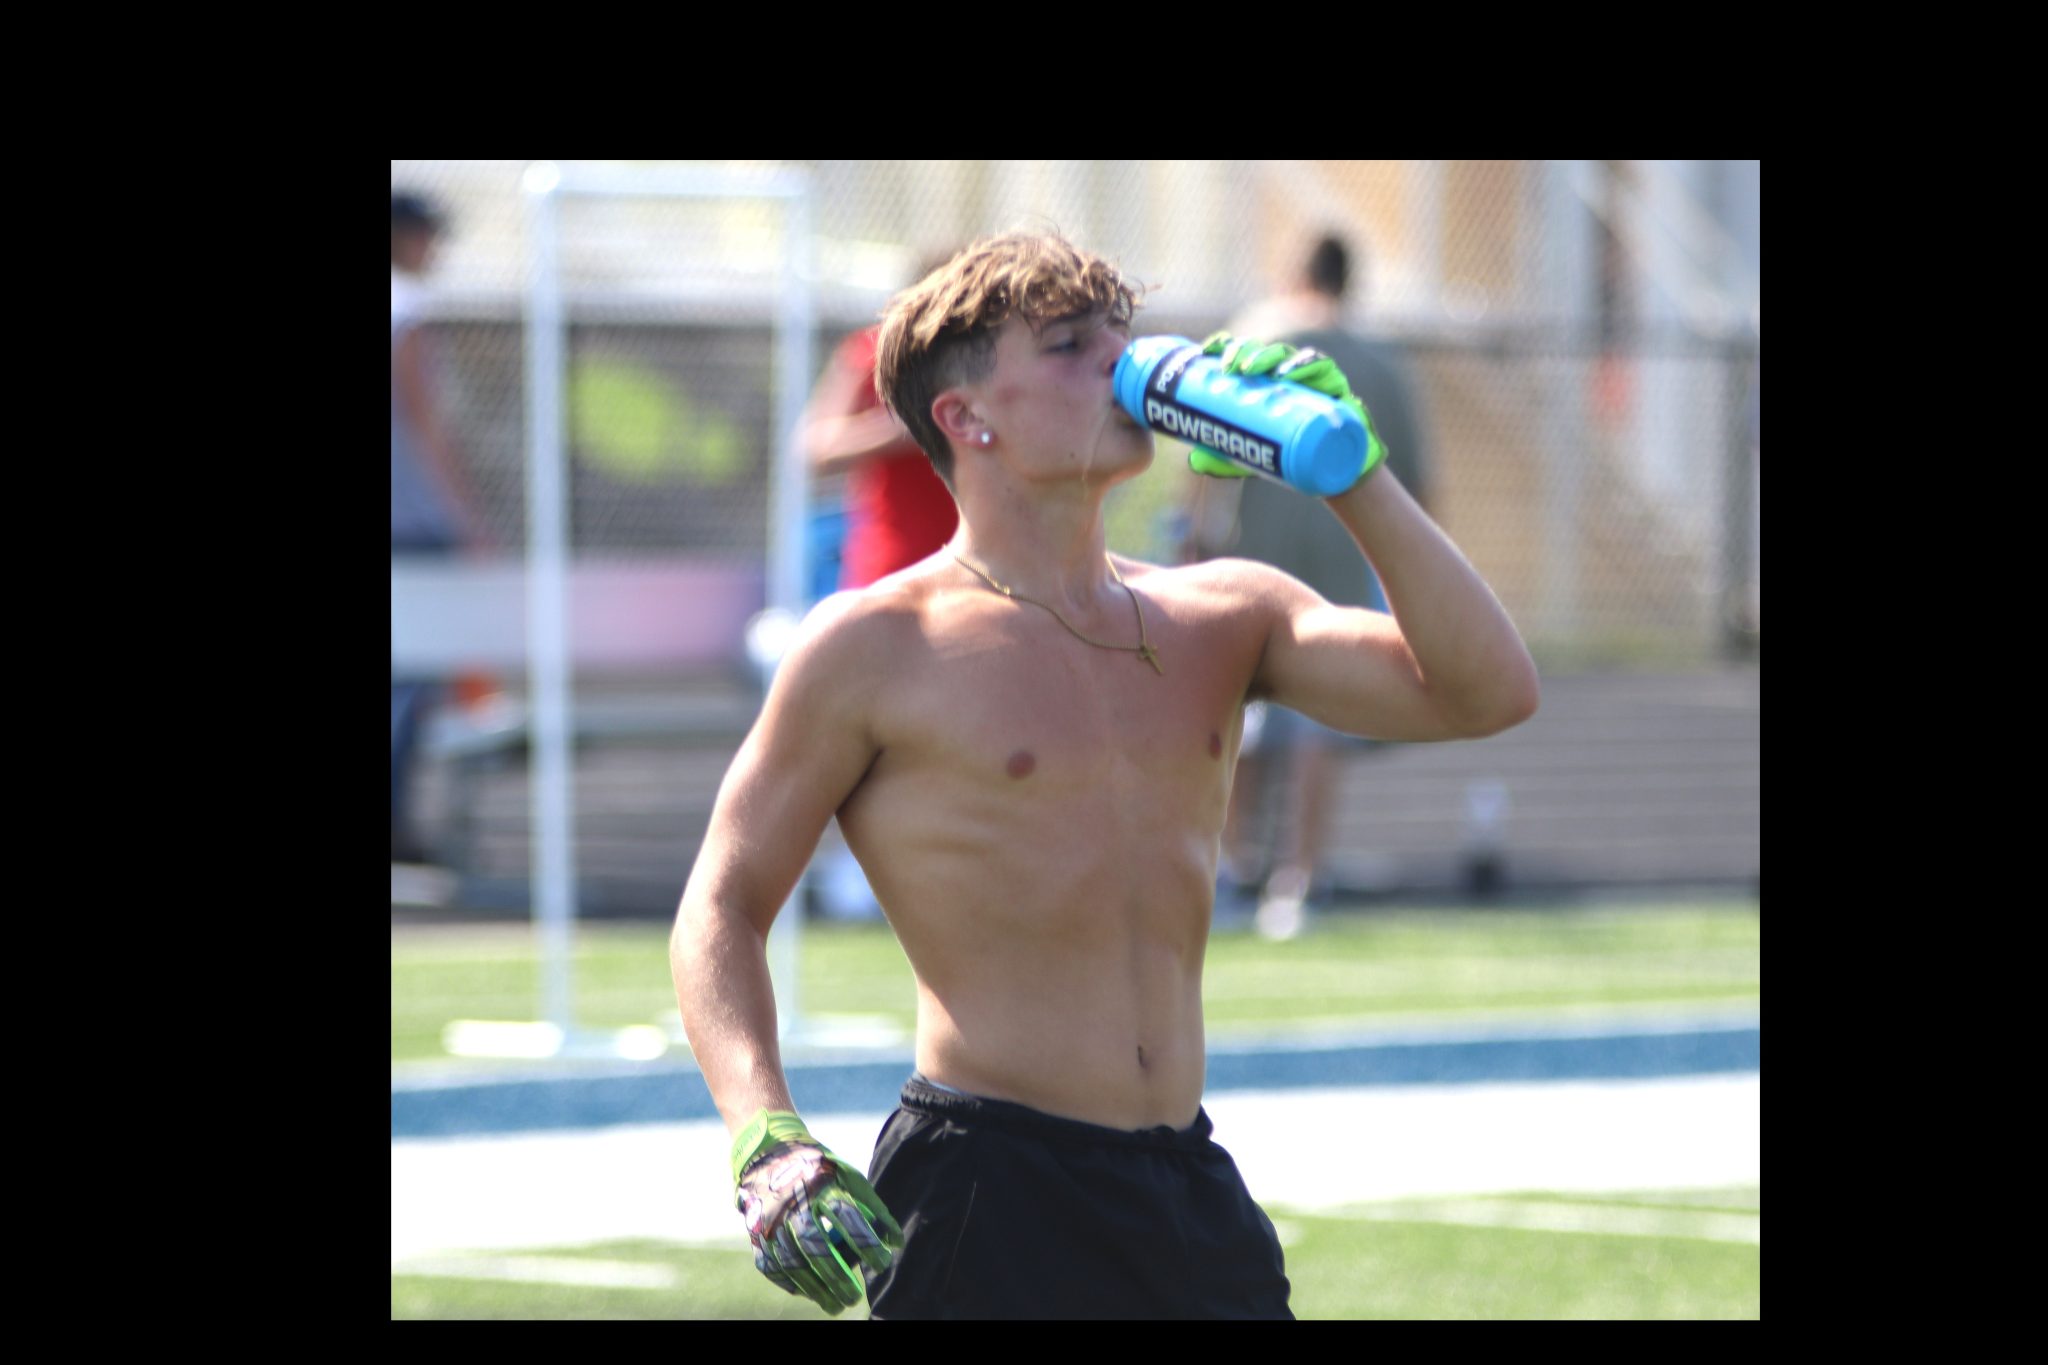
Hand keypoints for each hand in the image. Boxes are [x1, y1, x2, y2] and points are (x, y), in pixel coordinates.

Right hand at [731, 1110, 903, 1314]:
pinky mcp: (756, 1232)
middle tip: (855, 1297)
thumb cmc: (819, 1169)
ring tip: (836, 1306)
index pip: (846, 1216)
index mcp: (819, 1184)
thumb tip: (896, 1242)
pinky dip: (790, 1283)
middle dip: (836, 1275)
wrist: (769, 1152)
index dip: (867, 1241)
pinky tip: (810, 1293)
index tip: (884, 1262)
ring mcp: (771, 1219)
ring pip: (791, 1261)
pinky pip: (771, 1265)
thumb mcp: (847, 1175)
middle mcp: (793, 1202)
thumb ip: (872, 1206)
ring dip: (815, 1288)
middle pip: (814, 1245)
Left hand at [1184, 331, 1387, 491]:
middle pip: (1261, 351)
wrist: (1336, 470)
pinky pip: (1321, 368)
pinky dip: (1305, 365)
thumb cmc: (1292, 453)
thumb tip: (1195, 460)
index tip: (1205, 352)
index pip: (1242, 354)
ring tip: (1251, 370)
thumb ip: (1225, 459)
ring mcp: (1309, 376)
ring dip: (1267, 356)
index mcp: (1263, 381)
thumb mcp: (1254, 456)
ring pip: (1286, 355)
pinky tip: (1289, 373)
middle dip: (1243, 351)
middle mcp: (1284, 373)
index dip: (1224, 347)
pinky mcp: (1334, 384)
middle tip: (1228, 368)